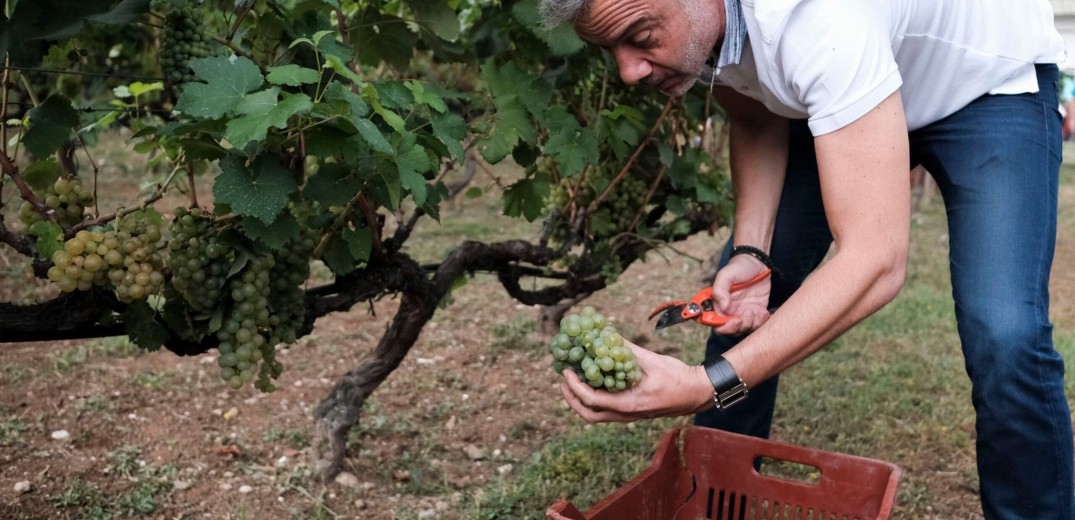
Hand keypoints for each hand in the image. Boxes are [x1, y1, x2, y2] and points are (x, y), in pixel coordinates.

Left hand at [558, 340, 713, 422]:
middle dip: (572, 398)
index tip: (567, 372)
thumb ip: (627, 350)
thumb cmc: (678, 377)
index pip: (592, 400)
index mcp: (629, 404)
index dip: (574, 386)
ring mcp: (630, 415)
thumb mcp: (651, 360)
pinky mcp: (633, 412)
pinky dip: (595, 398)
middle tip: (563, 380)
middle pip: (588, 415)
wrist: (698, 393)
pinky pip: (607, 410)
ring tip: (574, 380)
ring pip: (597, 415)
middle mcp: (626, 414)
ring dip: (581, 400)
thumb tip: (607, 335)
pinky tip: (595, 381)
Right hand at [711, 254, 771, 334]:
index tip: (735, 319)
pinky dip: (762, 322)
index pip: (717, 324)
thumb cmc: (738, 267)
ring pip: (746, 329)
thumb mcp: (726, 275)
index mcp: (719, 305)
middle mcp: (730, 311)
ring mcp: (743, 313)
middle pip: (732, 330)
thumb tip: (722, 307)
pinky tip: (764, 312)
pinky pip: (758, 324)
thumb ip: (720, 290)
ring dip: (752, 324)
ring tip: (758, 311)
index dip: (725, 326)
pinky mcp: (757, 312)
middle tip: (749, 312)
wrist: (757, 262)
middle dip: (741, 326)